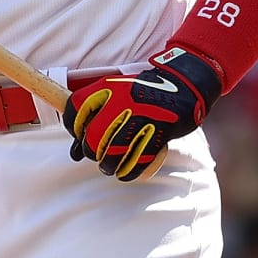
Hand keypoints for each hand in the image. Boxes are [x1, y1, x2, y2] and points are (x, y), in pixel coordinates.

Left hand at [64, 48, 223, 181]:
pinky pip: (136, 162)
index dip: (73, 127)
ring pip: (111, 154)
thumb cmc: (145, 93)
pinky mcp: (158, 132)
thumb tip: (75, 152)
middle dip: (92, 152)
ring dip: (108, 166)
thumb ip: (95, 117)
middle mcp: (122, 101)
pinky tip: (126, 172)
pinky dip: (128, 172)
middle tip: (99, 155)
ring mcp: (141, 117)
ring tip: (111, 166)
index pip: (76, 109)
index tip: (80, 135)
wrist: (184, 85)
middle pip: (92, 138)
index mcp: (109, 87)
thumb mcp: (118, 93)